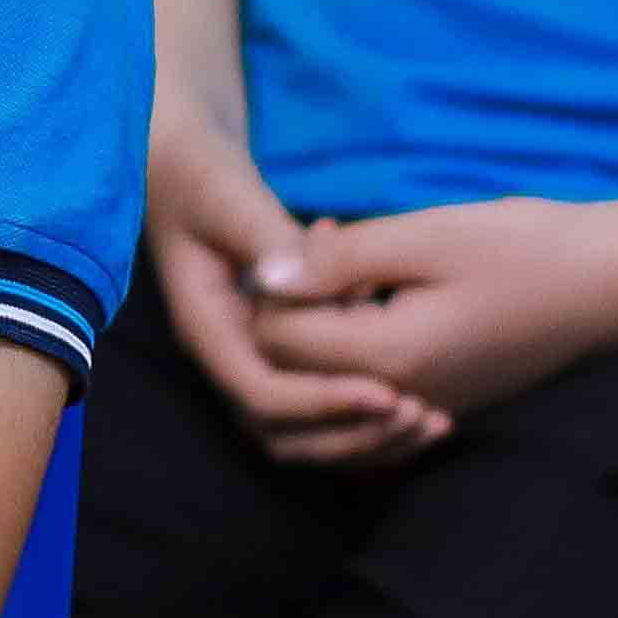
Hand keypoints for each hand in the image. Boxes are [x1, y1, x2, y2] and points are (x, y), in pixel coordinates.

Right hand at [143, 94, 430, 467]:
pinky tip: (423, 405)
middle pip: (281, 434)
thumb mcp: (229, 200)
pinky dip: (366, 422)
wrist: (187, 177)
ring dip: (364, 439)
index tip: (388, 394)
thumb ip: (268, 240)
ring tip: (431, 421)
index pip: (260, 394)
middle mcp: (227, 358)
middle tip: (420, 416)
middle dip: (350, 434)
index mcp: (208, 327)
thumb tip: (299, 279)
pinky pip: (320, 415)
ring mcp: (252, 363)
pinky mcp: (281, 360)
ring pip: (303, 437)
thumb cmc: (203, 183)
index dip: (323, 401)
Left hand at [242, 195, 617, 429]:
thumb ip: (339, 260)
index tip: (316, 241)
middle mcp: (400, 399)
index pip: (279, 341)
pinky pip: (366, 410)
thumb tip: (264, 276)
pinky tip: (373, 314)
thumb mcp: (423, 237)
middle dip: (291, 316)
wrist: (606, 284)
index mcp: (388, 357)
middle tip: (334, 252)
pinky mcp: (443, 406)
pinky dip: (349, 371)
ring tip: (351, 283)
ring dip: (316, 346)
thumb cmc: (521, 248)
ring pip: (325, 400)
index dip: (276, 289)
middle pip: (293, 376)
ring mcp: (424, 412)